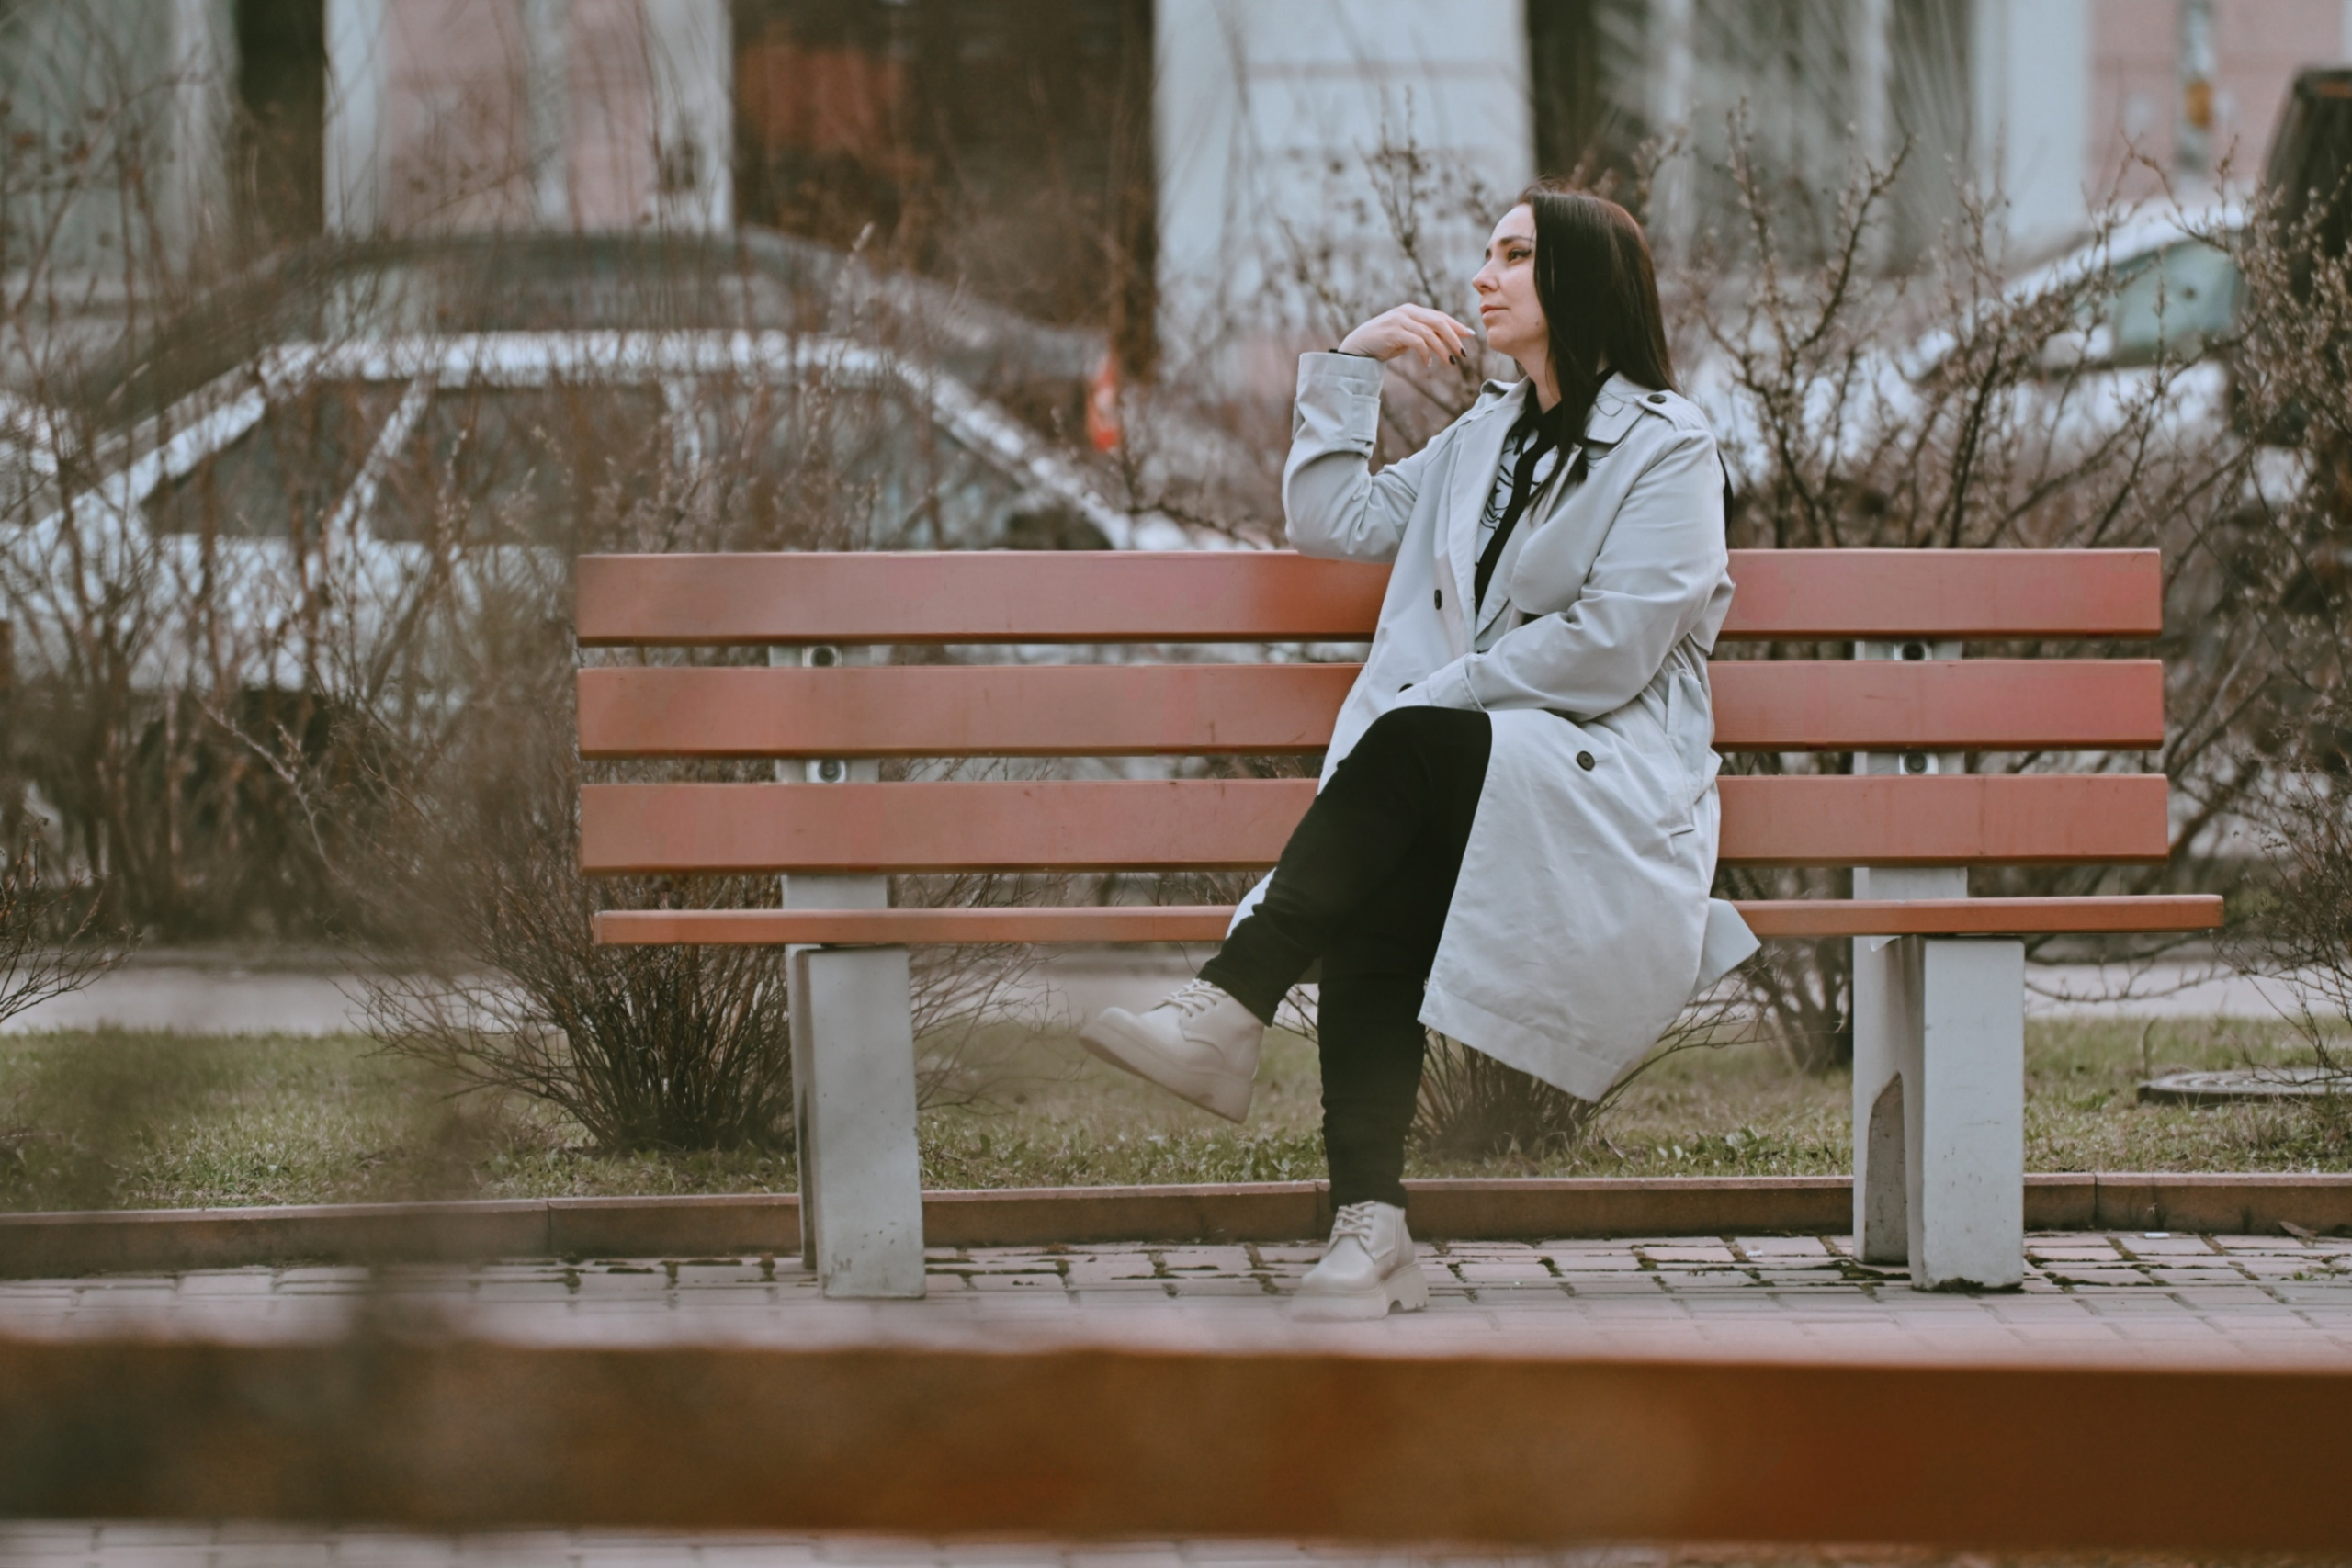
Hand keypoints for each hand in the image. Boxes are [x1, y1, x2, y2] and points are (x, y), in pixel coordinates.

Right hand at [1338, 304, 1475, 366]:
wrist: (1358, 346)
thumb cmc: (1383, 342)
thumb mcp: (1405, 336)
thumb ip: (1421, 334)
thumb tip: (1443, 339)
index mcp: (1412, 310)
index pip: (1439, 316)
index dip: (1456, 325)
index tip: (1470, 335)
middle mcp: (1408, 312)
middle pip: (1439, 322)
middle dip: (1454, 337)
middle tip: (1463, 353)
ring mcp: (1400, 321)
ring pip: (1430, 333)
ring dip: (1442, 349)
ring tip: (1449, 362)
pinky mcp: (1394, 332)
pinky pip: (1417, 342)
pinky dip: (1426, 354)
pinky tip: (1428, 364)